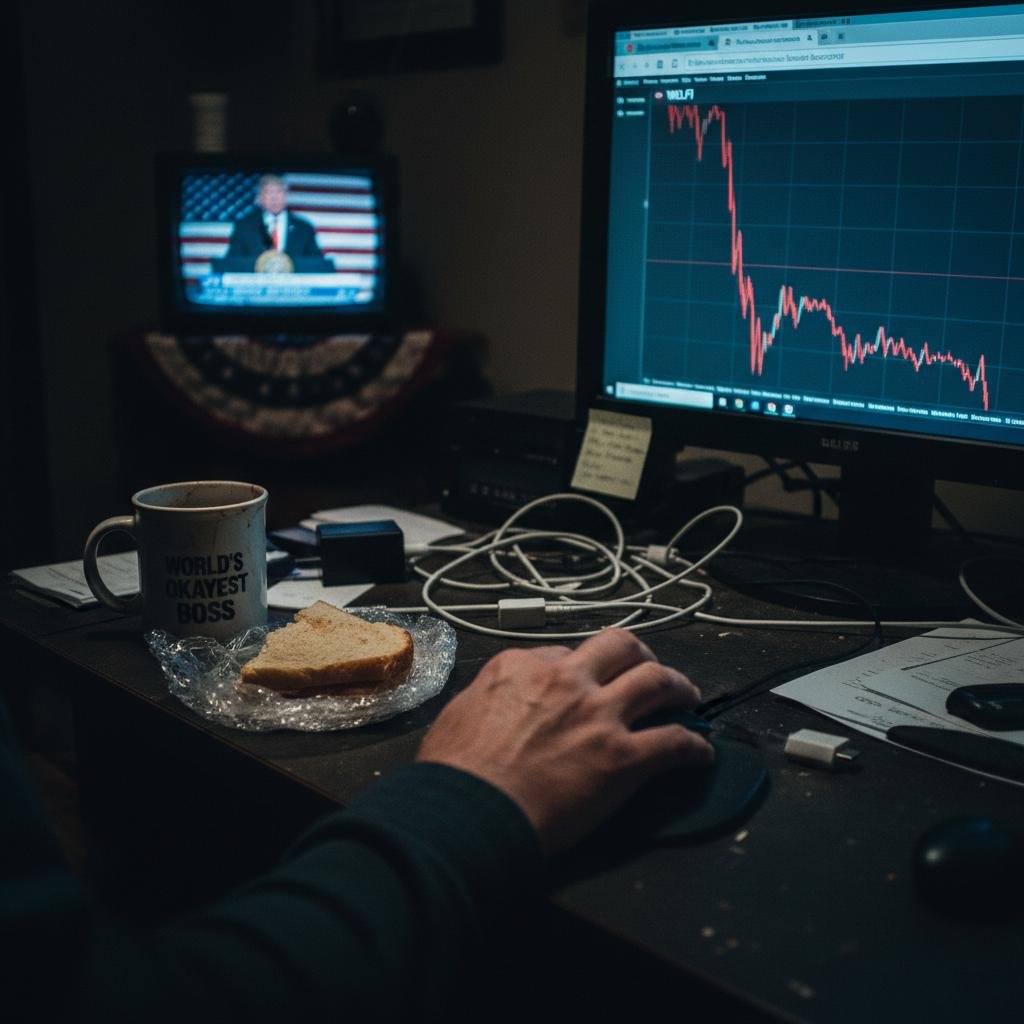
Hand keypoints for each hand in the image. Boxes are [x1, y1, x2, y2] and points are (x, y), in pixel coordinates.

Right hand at [416, 628, 713, 853]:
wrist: (467, 810)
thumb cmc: (455, 773)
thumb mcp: (459, 712)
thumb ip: (489, 696)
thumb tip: (497, 701)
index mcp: (523, 667)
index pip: (567, 651)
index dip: (583, 667)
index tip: (589, 680)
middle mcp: (566, 680)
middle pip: (621, 646)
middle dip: (641, 654)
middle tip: (649, 668)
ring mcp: (597, 715)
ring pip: (657, 680)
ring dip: (678, 686)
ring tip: (687, 697)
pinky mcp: (622, 757)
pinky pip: (675, 743)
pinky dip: (694, 747)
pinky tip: (701, 754)